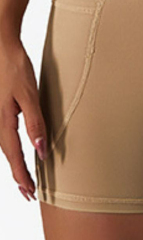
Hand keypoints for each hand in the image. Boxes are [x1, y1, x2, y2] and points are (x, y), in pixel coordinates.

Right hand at [0, 40, 46, 200]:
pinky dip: (13, 148)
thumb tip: (41, 150)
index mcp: (3, 121)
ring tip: (25, 178)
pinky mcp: (1, 109)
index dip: (22, 175)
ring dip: (16, 163)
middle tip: (29, 193)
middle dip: (18, 175)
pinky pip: (6, 135)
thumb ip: (35, 123)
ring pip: (6, 146)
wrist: (2, 46)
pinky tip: (18, 149)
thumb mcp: (29, 95)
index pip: (14, 156)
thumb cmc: (15, 68)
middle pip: (8, 154)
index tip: (30, 192)